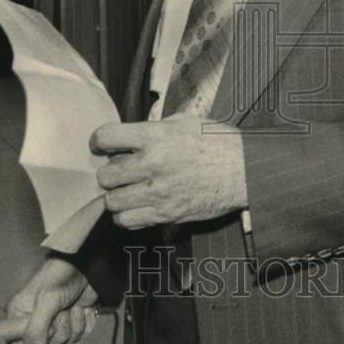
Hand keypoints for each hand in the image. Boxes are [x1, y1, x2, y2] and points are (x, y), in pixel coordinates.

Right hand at [6, 257, 98, 343]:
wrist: (88, 264)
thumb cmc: (62, 276)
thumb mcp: (47, 300)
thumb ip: (36, 329)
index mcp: (20, 314)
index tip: (46, 330)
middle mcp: (36, 322)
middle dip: (59, 330)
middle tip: (63, 311)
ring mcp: (55, 323)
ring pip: (64, 342)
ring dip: (74, 324)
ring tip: (74, 305)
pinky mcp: (73, 322)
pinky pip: (80, 336)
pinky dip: (85, 322)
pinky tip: (84, 307)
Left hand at [92, 116, 247, 229]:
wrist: (244, 170)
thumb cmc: (218, 143)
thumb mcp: (185, 122)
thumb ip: (155, 128)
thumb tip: (132, 136)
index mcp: (155, 137)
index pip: (106, 137)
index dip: (98, 141)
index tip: (101, 146)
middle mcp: (152, 165)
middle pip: (105, 176)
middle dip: (109, 172)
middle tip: (119, 170)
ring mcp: (158, 193)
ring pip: (112, 202)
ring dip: (116, 196)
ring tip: (127, 190)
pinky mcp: (166, 214)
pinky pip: (128, 221)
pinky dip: (126, 215)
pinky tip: (136, 205)